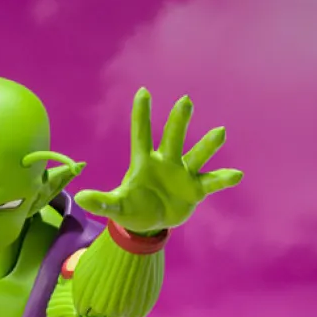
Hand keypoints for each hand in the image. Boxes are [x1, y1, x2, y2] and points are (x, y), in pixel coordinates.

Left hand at [74, 88, 242, 233]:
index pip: (141, 136)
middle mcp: (166, 162)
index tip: (142, 92)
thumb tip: (80, 197)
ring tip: (220, 132)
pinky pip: (211, 181)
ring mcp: (183, 174)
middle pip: (172, 139)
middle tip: (184, 101)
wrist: (149, 224)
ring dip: (207, 145)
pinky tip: (236, 175)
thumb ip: (101, 202)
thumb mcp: (116, 207)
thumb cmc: (131, 208)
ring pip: (196, 155)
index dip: (142, 116)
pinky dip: (223, 179)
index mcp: (144, 163)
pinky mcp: (196, 189)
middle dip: (178, 122)